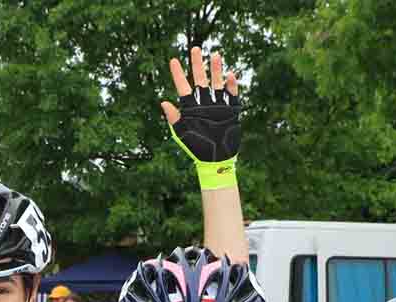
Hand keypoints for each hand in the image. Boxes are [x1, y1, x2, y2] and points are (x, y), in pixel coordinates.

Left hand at [161, 47, 240, 189]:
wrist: (217, 159)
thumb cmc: (197, 148)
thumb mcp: (183, 133)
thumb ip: (174, 118)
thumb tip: (163, 102)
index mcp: (190, 108)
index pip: (183, 87)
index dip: (178, 74)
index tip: (173, 60)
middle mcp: (203, 103)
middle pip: (200, 80)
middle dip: (198, 65)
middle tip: (195, 48)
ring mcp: (218, 105)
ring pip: (216, 83)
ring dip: (216, 69)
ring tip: (215, 54)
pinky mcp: (231, 109)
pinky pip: (231, 94)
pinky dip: (231, 85)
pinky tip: (230, 75)